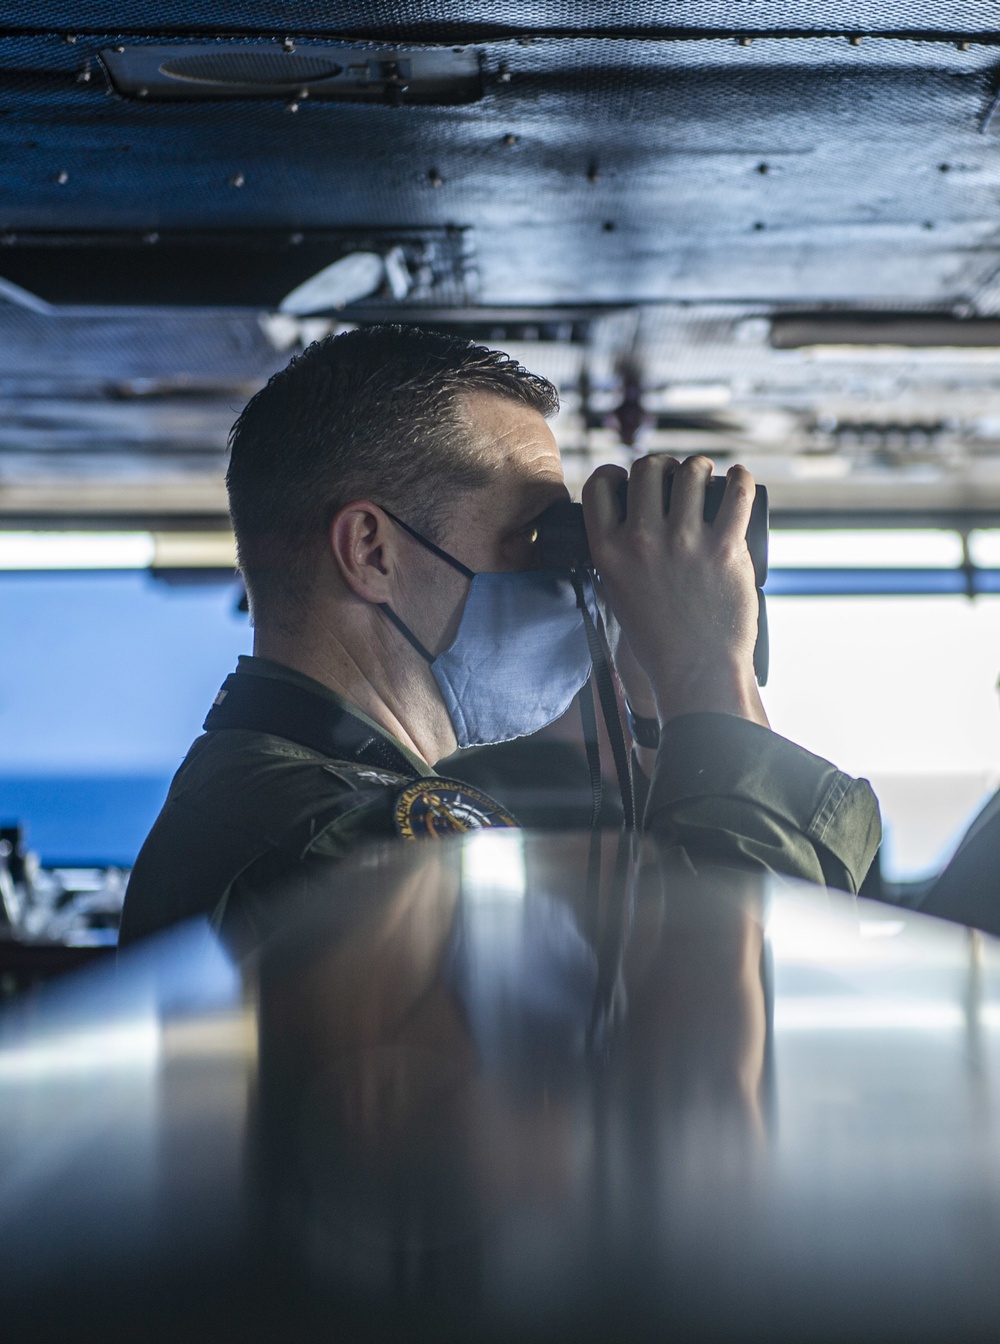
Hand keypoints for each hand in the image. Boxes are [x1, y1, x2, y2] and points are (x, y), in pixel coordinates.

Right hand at [581, 455, 767, 727]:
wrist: (696, 673)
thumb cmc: (659, 641)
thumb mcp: (617, 596)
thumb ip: (616, 560)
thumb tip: (624, 527)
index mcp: (607, 552)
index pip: (599, 485)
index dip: (616, 473)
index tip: (630, 478)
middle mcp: (641, 542)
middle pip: (648, 469)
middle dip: (663, 465)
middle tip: (676, 477)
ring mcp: (683, 544)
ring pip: (691, 473)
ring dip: (700, 467)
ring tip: (707, 477)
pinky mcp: (724, 550)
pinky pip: (735, 494)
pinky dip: (740, 478)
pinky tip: (739, 477)